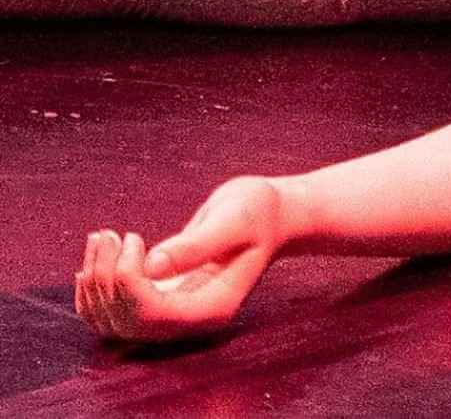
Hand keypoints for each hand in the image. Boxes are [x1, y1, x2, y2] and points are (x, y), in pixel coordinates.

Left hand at [74, 176, 284, 344]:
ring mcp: (173, 313)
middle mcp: (188, 320)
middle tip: (108, 234)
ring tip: (101, 238)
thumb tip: (151, 266)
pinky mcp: (160, 299)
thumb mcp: (234, 220)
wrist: (270, 215)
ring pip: (112, 321)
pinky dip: (96, 289)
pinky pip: (114, 311)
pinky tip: (96, 259)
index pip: (151, 315)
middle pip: (126, 322)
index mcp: (211, 307)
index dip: (127, 284)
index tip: (132, 239)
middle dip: (105, 281)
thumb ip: (196, 245)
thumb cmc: (259, 213)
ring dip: (95, 284)